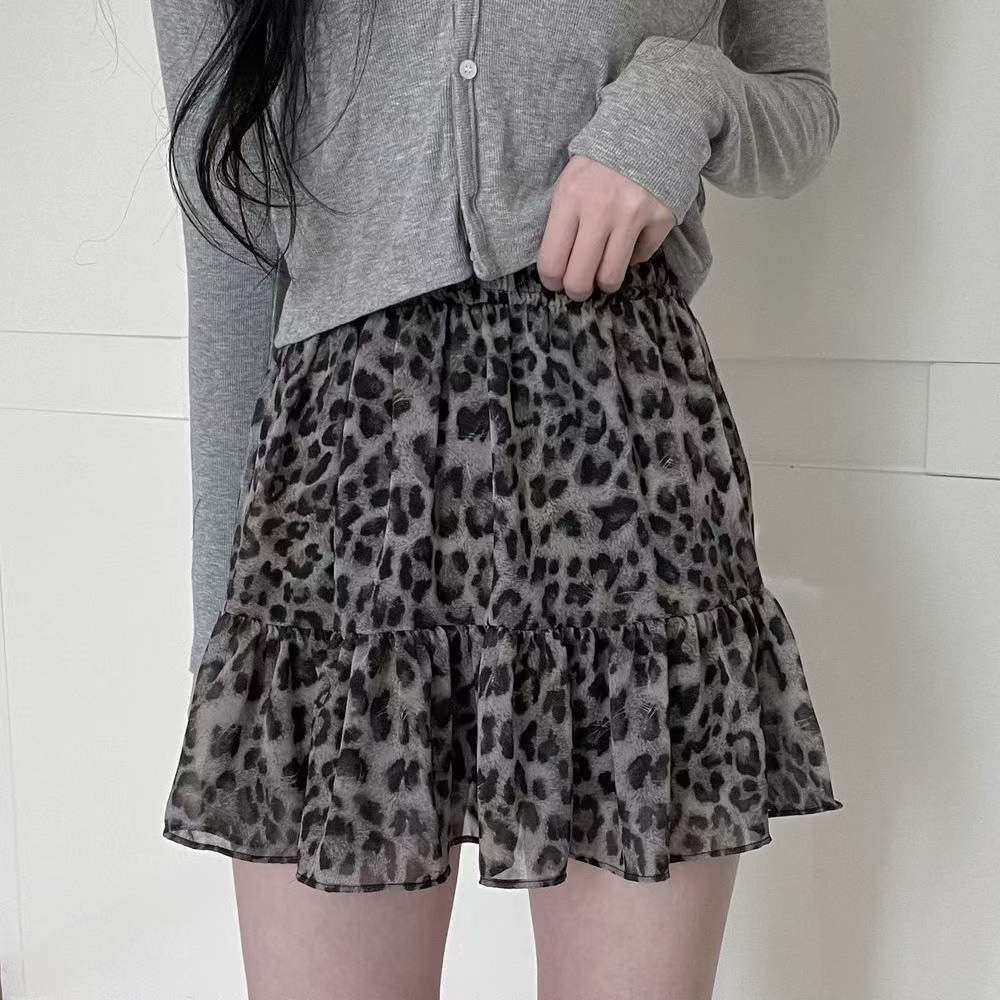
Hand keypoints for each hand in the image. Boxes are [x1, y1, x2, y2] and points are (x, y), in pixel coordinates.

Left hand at [536, 154, 676, 299]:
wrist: (649, 127)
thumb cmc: (601, 161)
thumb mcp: (570, 181)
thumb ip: (561, 219)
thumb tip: (556, 264)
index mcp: (569, 198)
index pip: (551, 260)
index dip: (551, 280)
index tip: (556, 281)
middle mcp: (600, 209)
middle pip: (580, 278)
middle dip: (576, 291)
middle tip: (579, 287)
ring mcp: (633, 215)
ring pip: (611, 277)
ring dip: (605, 282)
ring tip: (603, 274)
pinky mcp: (661, 218)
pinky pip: (641, 257)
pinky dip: (635, 255)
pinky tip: (631, 240)